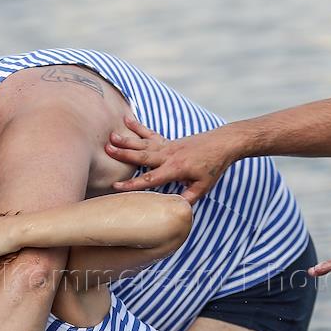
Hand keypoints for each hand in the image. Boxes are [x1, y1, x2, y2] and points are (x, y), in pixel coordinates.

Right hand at [105, 116, 233, 202]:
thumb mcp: (203, 187)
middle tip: (107, 150)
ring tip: (110, 137)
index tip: (116, 186)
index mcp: (176, 169)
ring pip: (143, 144)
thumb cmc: (214, 166)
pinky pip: (150, 134)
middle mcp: (169, 155)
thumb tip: (175, 210)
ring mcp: (168, 146)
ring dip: (126, 141)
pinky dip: (137, 126)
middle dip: (124, 154)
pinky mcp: (168, 141)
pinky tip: (126, 120)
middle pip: (142, 156)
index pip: (151, 179)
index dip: (133, 184)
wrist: (223, 143)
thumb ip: (187, 198)